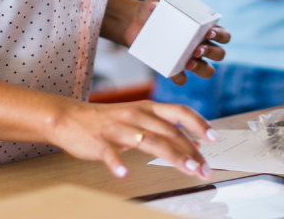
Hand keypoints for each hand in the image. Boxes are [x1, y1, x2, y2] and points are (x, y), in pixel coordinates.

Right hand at [49, 99, 217, 179]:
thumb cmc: (106, 120)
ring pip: (149, 141)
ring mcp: (117, 128)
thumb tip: (192, 142)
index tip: (214, 138)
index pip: (179, 112)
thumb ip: (162, 127)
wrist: (69, 118)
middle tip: (204, 168)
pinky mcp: (99, 141)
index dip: (199, 123)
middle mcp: (135, 115)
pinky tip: (125, 174)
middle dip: (191, 151)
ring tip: (187, 170)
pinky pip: (110, 154)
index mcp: (147, 108)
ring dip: (172, 156)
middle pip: (170, 132)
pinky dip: (117, 164)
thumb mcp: (137, 117)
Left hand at [125, 0, 230, 85]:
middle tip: (197, 49)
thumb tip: (157, 4)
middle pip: (219, 54)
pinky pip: (182, 79)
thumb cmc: (156, 8)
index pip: (223, 35)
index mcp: (203, 29)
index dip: (221, 36)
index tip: (208, 32)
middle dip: (212, 52)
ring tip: (189, 62)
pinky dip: (180, 77)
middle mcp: (200, 45)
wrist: (134, 21)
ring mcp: (188, 58)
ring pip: (207, 70)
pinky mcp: (173, 68)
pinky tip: (174, 71)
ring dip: (202, 68)